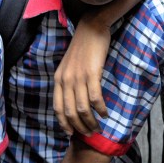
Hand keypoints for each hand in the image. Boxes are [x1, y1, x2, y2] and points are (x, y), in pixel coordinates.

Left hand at [53, 15, 109, 135]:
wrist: (91, 28)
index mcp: (58, 79)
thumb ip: (69, 82)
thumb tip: (74, 101)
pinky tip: (105, 113)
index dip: (64, 123)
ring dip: (90, 121)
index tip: (71, 133)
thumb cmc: (83, 47)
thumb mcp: (69, 66)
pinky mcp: (91, 73)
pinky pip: (95, 98)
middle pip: (70, 112)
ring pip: (82, 108)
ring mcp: (78, 77)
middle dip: (79, 127)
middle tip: (89, 134)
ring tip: (98, 128)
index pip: (57, 108)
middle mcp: (66, 80)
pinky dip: (100, 109)